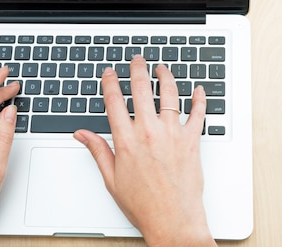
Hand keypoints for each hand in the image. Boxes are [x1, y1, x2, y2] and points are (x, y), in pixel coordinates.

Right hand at [74, 56, 215, 246]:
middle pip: (141, 89)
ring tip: (162, 68)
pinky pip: (198, 113)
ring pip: (169, 94)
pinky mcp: (192, 140)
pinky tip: (198, 89)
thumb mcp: (112, 179)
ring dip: (165, 77)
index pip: (114, 101)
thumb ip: (98, 150)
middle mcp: (149, 132)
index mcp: (127, 141)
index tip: (109, 72)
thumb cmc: (143, 204)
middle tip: (137, 60)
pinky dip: (199, 99)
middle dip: (138, 70)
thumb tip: (82, 134)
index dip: (110, 82)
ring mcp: (172, 134)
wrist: (173, 221)